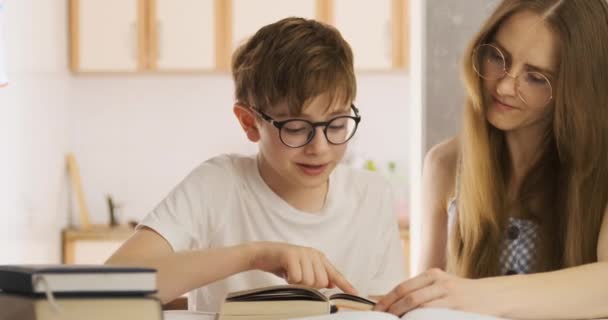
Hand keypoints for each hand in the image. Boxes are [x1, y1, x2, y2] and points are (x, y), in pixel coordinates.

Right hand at [248, 242, 357, 294]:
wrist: (262, 254)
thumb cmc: (283, 264)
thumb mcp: (302, 269)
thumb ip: (317, 275)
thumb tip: (331, 284)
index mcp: (318, 257)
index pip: (334, 273)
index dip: (345, 284)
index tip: (355, 292)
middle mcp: (313, 253)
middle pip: (321, 282)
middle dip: (308, 286)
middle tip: (297, 278)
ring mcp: (302, 252)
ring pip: (308, 281)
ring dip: (297, 283)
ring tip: (290, 274)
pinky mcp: (291, 255)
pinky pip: (296, 278)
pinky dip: (289, 279)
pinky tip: (285, 272)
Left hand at [373, 268, 501, 315]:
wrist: (494, 295)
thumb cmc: (463, 293)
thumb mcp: (442, 285)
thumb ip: (423, 291)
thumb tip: (396, 304)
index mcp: (432, 275)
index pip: (402, 287)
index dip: (387, 299)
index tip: (376, 309)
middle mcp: (440, 282)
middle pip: (409, 297)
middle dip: (392, 310)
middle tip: (382, 319)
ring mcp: (451, 296)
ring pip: (421, 306)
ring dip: (405, 316)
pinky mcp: (459, 309)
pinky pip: (436, 316)